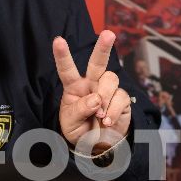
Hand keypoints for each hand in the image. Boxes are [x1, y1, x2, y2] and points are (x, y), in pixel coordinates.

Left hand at [54, 30, 132, 150]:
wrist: (98, 146)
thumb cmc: (80, 130)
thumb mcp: (70, 123)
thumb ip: (79, 110)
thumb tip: (95, 99)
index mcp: (74, 87)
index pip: (67, 69)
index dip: (62, 55)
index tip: (58, 40)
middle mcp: (91, 84)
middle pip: (97, 62)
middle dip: (103, 47)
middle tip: (108, 34)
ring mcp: (107, 90)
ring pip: (110, 79)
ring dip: (104, 97)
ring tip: (99, 115)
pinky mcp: (122, 99)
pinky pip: (120, 97)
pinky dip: (113, 111)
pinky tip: (106, 120)